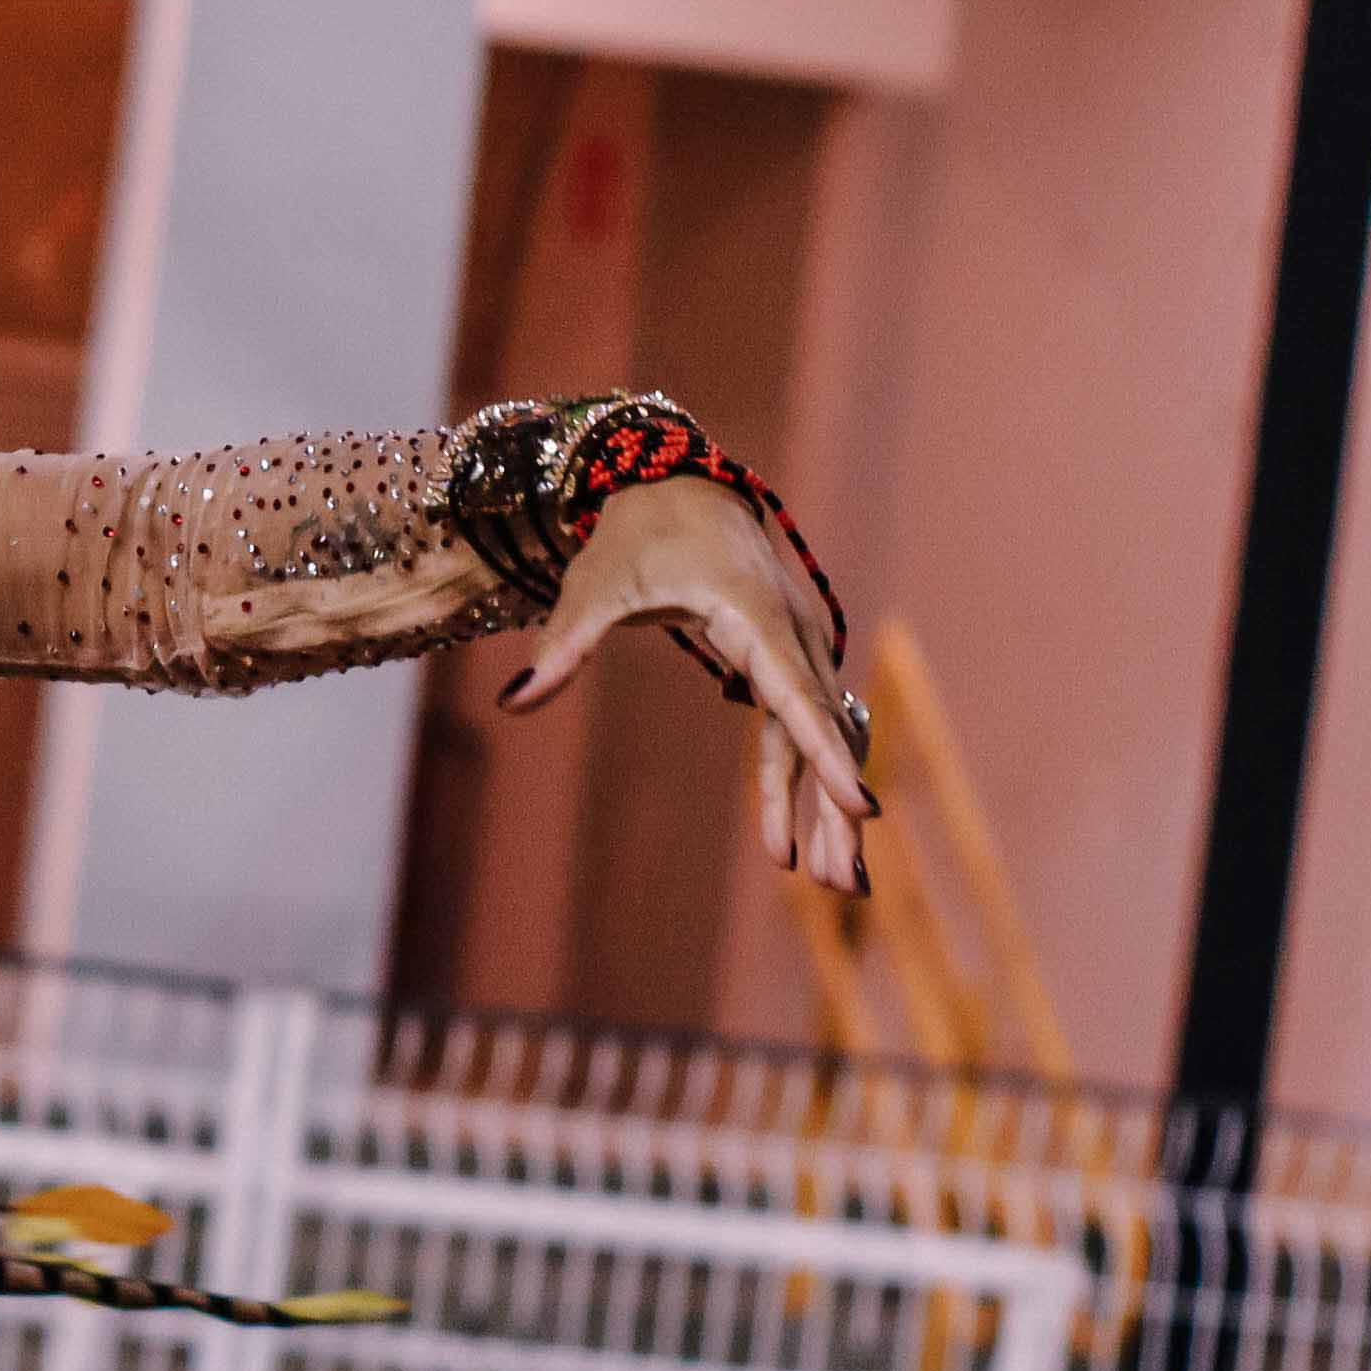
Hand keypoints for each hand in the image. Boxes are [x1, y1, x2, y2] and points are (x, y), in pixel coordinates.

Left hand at [500, 477, 874, 894]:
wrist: (680, 485)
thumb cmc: (636, 534)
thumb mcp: (593, 587)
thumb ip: (561, 650)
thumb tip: (509, 705)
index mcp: (753, 614)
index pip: (796, 696)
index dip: (825, 756)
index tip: (860, 808)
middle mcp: (793, 632)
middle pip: (822, 731)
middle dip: (834, 809)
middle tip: (845, 886)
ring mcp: (800, 646)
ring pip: (823, 735)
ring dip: (828, 808)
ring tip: (837, 884)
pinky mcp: (791, 659)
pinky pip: (805, 726)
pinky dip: (810, 780)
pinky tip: (803, 840)